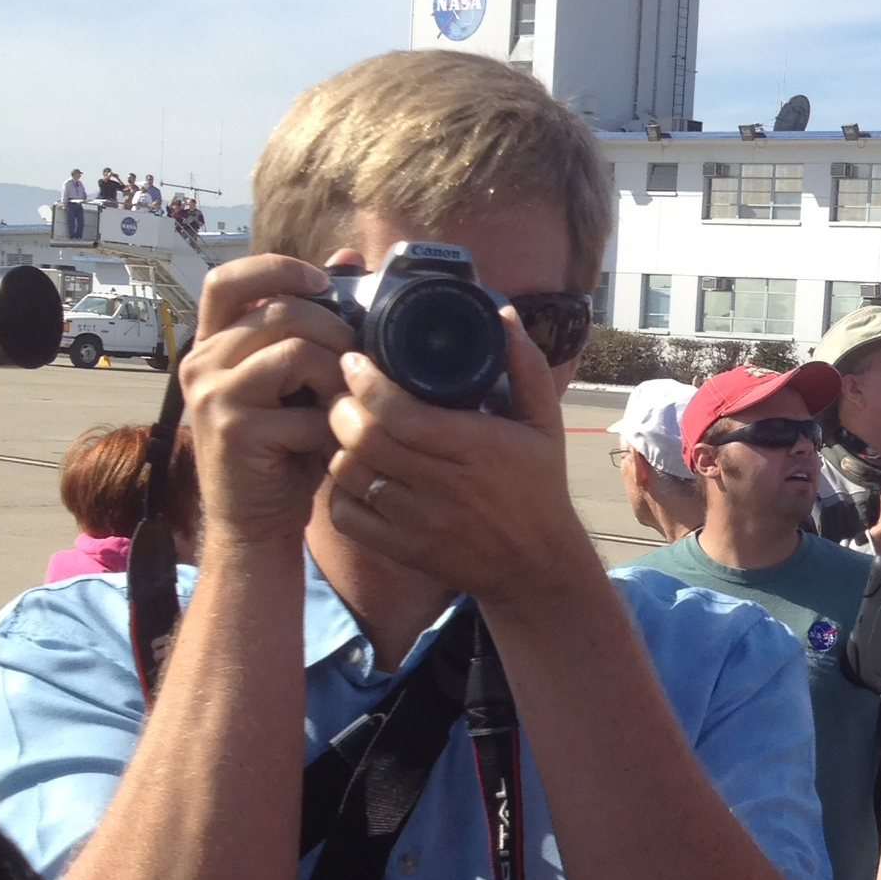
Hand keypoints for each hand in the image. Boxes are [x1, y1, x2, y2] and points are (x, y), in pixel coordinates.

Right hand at [161, 260, 353, 539]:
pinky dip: (332, 424)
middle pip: (283, 312)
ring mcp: (214, 395)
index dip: (277, 268)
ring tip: (339, 404)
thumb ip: (312, 324)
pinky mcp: (235, 429)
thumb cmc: (283, 445)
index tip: (322, 282)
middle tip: (352, 367)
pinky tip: (326, 441)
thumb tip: (347, 258)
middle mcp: (202, 362)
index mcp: (213, 344)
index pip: (228, 280)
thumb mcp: (295, 378)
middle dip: (336, 333)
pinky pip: (308, 407)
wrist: (255, 517)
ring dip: (338, 377)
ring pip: (298, 351)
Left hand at [314, 355, 614, 615]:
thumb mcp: (544, 424)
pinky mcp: (401, 548)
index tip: (353, 361)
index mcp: (479, 449)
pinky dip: (338, 489)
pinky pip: (345, 513)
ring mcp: (420, 521)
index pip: (402, 414)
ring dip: (337, 446)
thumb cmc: (538, 485)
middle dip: (341, 409)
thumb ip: (525, 367)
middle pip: (366, 440)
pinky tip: (352, 473)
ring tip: (345, 429)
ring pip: (348, 473)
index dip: (366, 383)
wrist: (538, 564)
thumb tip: (502, 315)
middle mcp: (446, 486)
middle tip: (342, 393)